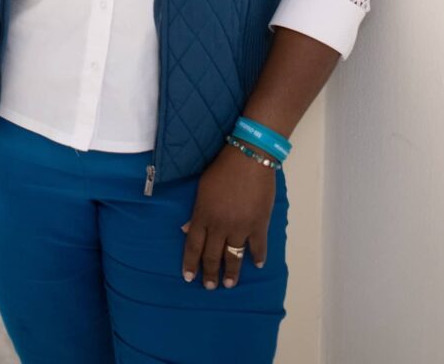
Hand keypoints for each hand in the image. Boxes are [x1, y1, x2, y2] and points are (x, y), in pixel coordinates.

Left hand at [181, 144, 274, 289]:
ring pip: (234, 257)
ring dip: (231, 273)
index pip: (193, 245)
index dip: (190, 263)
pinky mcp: (258, 224)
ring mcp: (240, 227)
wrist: (249, 157)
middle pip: (212, 255)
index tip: (189, 277)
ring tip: (229, 284)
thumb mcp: (202, 187)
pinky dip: (258, 257)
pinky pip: (258, 247)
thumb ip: (195, 211)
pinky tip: (257, 264)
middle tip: (210, 286)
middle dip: (209, 273)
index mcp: (203, 215)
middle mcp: (219, 225)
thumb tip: (185, 229)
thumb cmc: (222, 168)